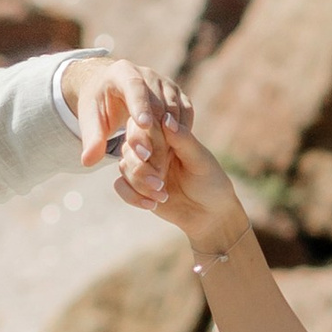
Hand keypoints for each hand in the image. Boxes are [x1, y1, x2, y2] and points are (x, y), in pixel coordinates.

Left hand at [61, 51, 189, 207]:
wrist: (112, 90)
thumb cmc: (98, 104)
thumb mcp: (89, 118)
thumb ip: (91, 138)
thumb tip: (88, 161)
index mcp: (122, 72)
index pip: (134, 86)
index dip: (140, 104)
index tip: (143, 125)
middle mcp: (148, 74)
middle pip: (157, 104)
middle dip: (155, 133)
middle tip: (150, 160)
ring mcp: (166, 84)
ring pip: (174, 111)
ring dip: (170, 139)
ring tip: (161, 164)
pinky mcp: (178, 96)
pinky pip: (185, 115)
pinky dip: (181, 134)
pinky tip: (173, 155)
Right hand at [136, 120, 251, 260]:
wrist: (210, 214)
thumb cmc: (210, 182)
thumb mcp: (200, 160)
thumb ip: (183, 140)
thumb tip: (167, 117)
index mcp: (168, 135)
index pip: (146, 127)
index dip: (145, 140)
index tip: (151, 154)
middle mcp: (152, 148)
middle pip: (130, 148)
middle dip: (142, 167)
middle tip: (161, 182)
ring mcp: (143, 167)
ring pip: (124, 167)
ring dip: (140, 183)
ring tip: (163, 195)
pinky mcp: (136, 186)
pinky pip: (120, 186)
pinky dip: (133, 196)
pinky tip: (152, 204)